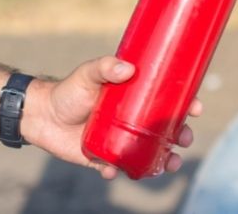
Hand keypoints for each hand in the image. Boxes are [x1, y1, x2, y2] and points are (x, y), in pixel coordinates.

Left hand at [22, 56, 202, 178]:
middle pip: (165, 130)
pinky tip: (115, 170)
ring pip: (150, 153)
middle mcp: (133, 120)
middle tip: (184, 139)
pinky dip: (120, 171)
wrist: (41, 115)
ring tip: (168, 164)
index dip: (185, 104)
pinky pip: (118, 168)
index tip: (196, 107)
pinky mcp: (104, 158)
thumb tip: (127, 68)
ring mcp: (121, 140)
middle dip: (181, 136)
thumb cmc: (69, 90)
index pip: (167, 101)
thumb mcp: (88, 74)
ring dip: (163, 160)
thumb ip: (105, 67)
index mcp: (136, 98)